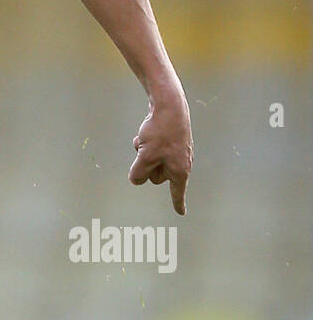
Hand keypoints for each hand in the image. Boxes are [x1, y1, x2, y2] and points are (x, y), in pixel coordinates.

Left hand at [129, 89, 192, 214]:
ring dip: (144, 152)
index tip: (181, 213)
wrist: (169, 105)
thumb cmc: (160, 133)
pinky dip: (145, 142)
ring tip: (148, 138)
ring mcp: (176, 151)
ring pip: (151, 159)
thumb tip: (137, 180)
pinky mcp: (170, 140)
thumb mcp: (145, 157)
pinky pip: (152, 148)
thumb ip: (139, 174)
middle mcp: (181, 163)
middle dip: (146, 164)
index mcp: (179, 171)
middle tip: (148, 149)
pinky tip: (147, 131)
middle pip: (155, 175)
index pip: (176, 192)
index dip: (178, 204)